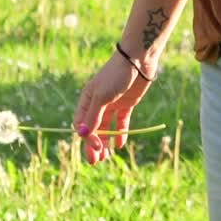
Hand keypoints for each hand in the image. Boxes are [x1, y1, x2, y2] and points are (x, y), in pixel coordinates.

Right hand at [73, 51, 152, 165]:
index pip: (82, 124)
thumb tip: (83, 135)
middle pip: (93, 128)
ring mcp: (112, 104)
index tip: (96, 147)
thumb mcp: (102, 96)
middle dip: (94, 145)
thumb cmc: (116, 75)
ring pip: (106, 128)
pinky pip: (121, 122)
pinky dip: (120, 134)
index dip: (87, 138)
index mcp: (88, 99)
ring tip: (107, 157)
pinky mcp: (126, 105)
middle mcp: (98, 103)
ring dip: (106, 142)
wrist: (138, 59)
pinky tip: (120, 145)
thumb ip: (94, 116)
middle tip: (96, 162)